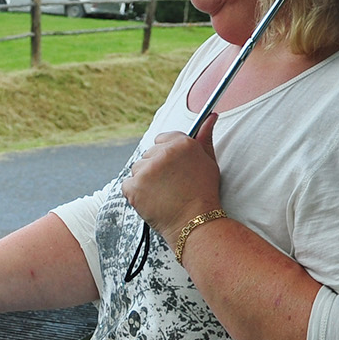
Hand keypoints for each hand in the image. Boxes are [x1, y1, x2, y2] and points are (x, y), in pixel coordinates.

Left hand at [121, 113, 222, 236]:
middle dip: (156, 168)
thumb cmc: (204, 194)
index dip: (166, 155)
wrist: (195, 223)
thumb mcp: (209, 162)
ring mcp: (146, 171)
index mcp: (182, 144)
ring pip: (138, 169)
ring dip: (145, 180)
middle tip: (170, 185)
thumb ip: (205, 137)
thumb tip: (210, 116)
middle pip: (148, 154)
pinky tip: (152, 200)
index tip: (172, 168)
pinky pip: (127, 185)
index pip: (161, 138)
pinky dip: (135, 193)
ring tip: (162, 194)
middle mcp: (163, 153)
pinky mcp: (134, 187)